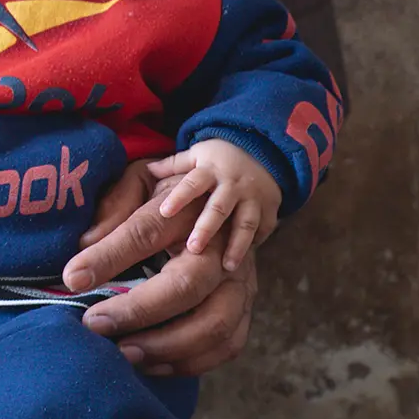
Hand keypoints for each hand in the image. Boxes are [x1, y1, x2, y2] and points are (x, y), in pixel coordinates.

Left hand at [63, 186, 255, 376]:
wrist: (223, 205)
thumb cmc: (167, 199)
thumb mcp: (139, 183)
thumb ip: (113, 208)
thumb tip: (84, 245)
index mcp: (187, 212)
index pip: (146, 232)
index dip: (108, 256)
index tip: (72, 278)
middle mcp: (221, 249)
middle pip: (188, 284)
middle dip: (138, 310)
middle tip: (94, 324)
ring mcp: (240, 282)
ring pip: (215, 323)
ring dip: (166, 345)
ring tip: (122, 352)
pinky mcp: (245, 309)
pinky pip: (228, 345)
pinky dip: (189, 362)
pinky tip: (150, 364)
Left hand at [146, 139, 280, 270]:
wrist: (264, 152)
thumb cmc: (220, 158)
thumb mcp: (198, 154)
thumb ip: (174, 165)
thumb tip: (148, 168)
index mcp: (210, 170)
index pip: (193, 184)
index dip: (179, 197)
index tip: (165, 212)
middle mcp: (233, 185)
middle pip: (219, 208)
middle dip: (207, 229)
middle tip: (193, 249)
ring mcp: (253, 197)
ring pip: (245, 223)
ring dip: (237, 245)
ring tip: (227, 266)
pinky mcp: (269, 208)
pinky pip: (264, 228)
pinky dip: (255, 244)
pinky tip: (246, 262)